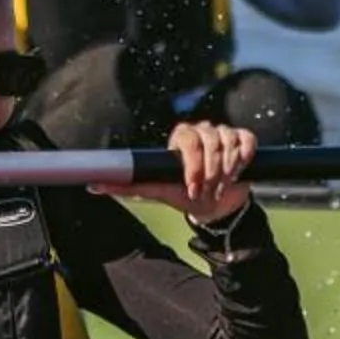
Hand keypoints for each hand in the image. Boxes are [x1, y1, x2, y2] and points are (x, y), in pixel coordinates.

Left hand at [108, 121, 255, 224]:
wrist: (215, 207)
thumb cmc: (183, 195)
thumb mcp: (156, 191)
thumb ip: (127, 187)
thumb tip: (93, 186)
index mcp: (181, 137)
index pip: (189, 138)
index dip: (193, 165)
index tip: (193, 188)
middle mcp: (202, 130)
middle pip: (211, 140)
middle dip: (210, 171)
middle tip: (206, 190)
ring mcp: (223, 133)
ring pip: (229, 142)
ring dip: (227, 171)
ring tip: (220, 186)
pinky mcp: (243, 138)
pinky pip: (247, 141)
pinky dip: (244, 160)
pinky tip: (237, 173)